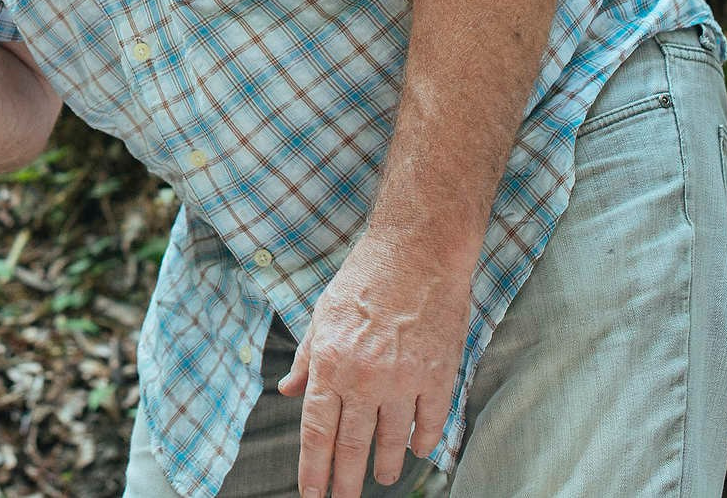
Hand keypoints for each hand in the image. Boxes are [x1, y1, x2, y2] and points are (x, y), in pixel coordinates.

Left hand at [278, 235, 470, 497]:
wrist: (417, 253)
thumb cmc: (365, 279)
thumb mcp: (322, 315)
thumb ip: (307, 360)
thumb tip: (288, 391)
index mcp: (331, 363)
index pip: (317, 431)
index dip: (313, 469)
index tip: (311, 495)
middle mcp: (365, 378)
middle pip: (352, 445)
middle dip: (345, 481)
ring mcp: (405, 380)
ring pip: (392, 440)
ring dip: (384, 464)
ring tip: (381, 478)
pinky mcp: (438, 375)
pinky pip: (430, 422)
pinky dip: (423, 441)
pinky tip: (416, 450)